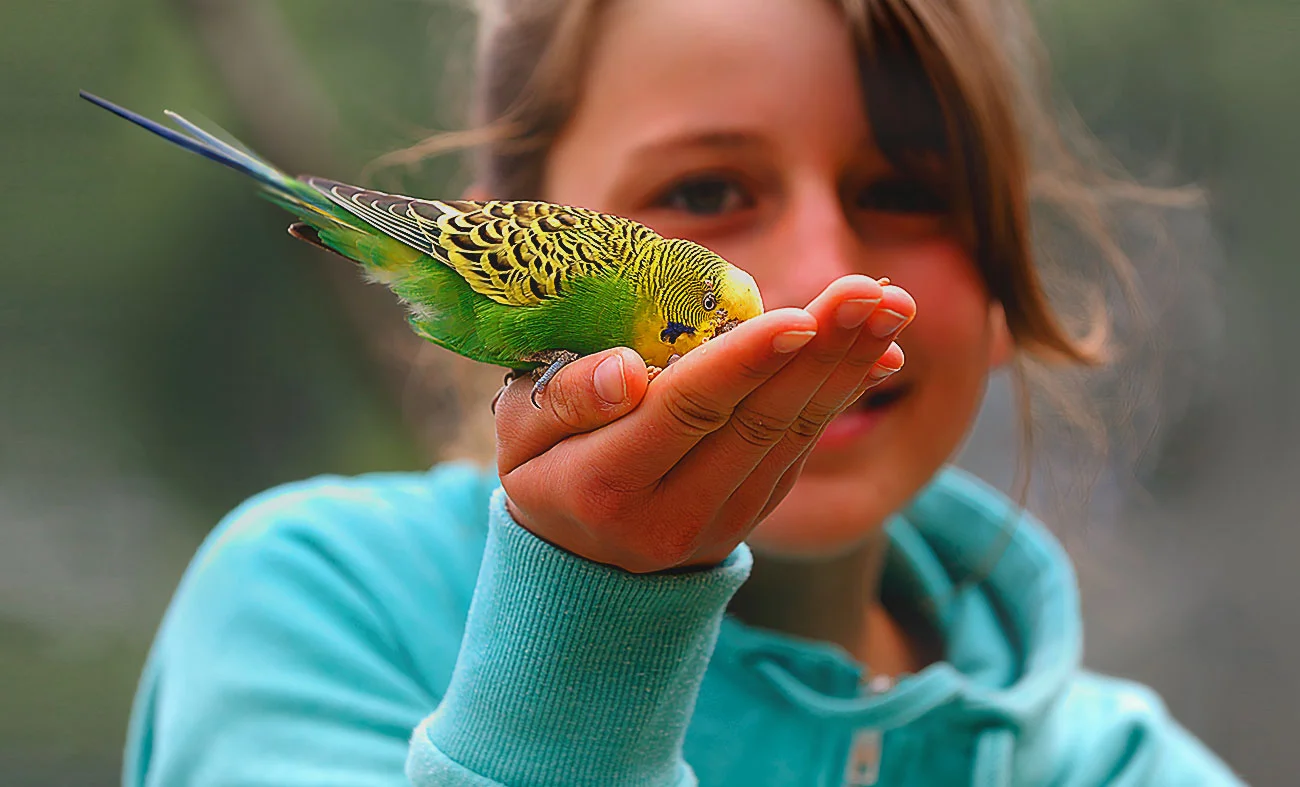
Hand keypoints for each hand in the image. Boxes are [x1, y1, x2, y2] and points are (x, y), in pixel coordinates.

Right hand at [493, 274, 914, 572]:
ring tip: (890, 305)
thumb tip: (626, 373)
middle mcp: (674, 514)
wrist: (582, 563)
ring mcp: (723, 520)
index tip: (797, 316)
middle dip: (821, 352)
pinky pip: (802, 446)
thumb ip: (563, 399)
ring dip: (846, 366)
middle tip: (871, 289)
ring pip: (791, 434)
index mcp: (606, 487)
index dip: (742, 364)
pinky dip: (840, 392)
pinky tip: (874, 346)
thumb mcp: (520, 435)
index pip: (684, 413)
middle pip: (757, 422)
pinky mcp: (756, 511)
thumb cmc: (545, 468)